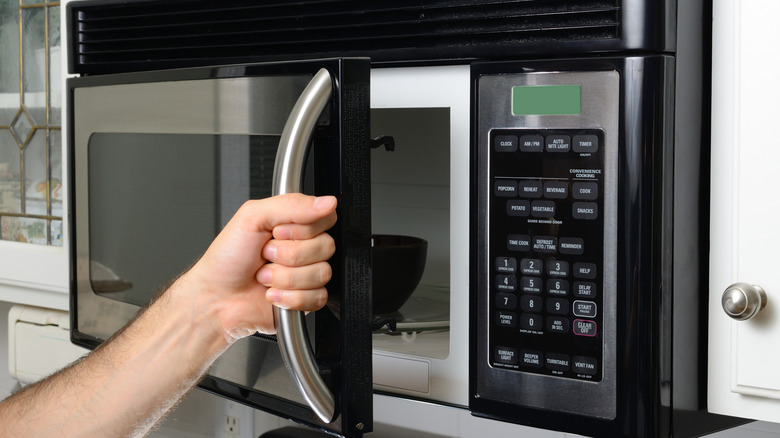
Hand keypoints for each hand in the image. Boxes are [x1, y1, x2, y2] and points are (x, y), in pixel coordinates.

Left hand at [184, 193, 336, 341]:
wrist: (215, 298)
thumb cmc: (227, 258)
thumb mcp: (252, 217)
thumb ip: (291, 204)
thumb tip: (327, 202)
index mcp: (294, 224)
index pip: (326, 218)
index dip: (302, 228)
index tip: (277, 232)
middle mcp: (303, 248)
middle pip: (326, 246)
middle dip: (289, 254)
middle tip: (265, 255)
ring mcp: (306, 275)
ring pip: (321, 273)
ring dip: (285, 277)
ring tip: (264, 276)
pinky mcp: (306, 300)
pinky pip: (317, 297)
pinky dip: (289, 297)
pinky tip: (272, 294)